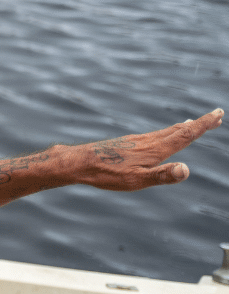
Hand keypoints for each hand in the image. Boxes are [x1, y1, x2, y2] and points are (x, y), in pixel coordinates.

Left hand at [77, 108, 221, 190]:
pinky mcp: (126, 143)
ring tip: (192, 123)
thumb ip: (162, 175)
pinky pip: (152, 136)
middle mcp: (148, 141)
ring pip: (165, 132)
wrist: (79, 162)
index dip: (203, 125)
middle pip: (178, 130)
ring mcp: (136, 141)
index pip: (186, 135)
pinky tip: (159, 137)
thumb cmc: (107, 174)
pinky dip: (164, 132)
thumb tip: (186, 170)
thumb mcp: (137, 180)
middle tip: (216, 116)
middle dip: (198, 124)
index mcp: (155, 149)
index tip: (218, 113)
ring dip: (182, 127)